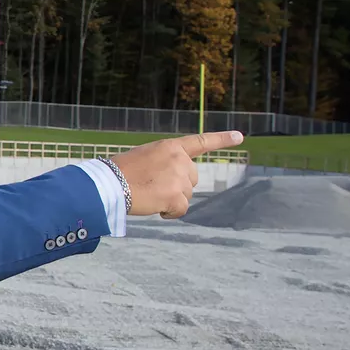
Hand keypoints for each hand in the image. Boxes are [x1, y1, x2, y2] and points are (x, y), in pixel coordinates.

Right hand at [110, 131, 244, 217]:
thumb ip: (164, 164)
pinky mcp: (176, 196)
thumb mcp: (145, 158)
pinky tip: (156, 208)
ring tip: (149, 195)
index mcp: (170, 147)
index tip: (240, 136)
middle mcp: (179, 160)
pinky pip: (181, 209)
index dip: (222, 139)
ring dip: (171, 199)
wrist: (109, 183)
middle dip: (178, 186)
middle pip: (191, 178)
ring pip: (186, 195)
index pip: (201, 142)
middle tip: (154, 187)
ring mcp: (179, 178)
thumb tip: (175, 187)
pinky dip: (171, 213)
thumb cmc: (119, 172)